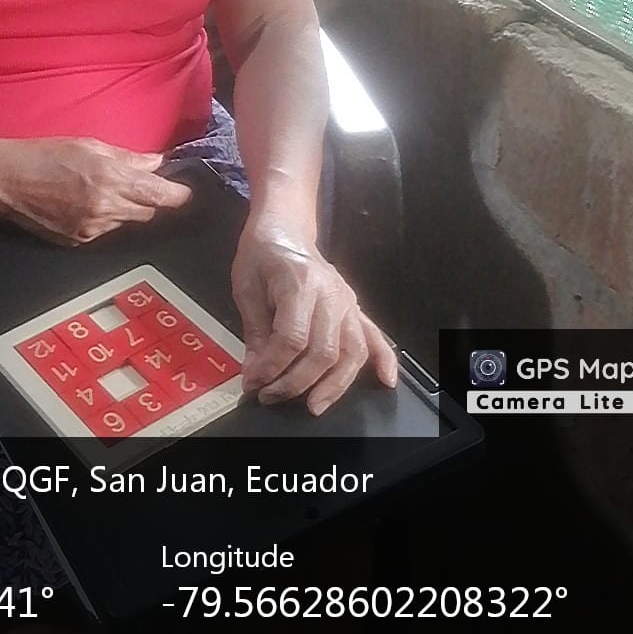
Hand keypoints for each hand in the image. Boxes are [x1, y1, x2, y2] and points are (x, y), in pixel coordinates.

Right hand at [0, 137, 192, 244]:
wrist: (6, 181)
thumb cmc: (45, 154)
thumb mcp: (89, 145)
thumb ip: (127, 157)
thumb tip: (157, 162)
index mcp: (110, 179)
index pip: (160, 195)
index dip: (179, 195)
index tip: (185, 192)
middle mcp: (105, 208)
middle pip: (148, 213)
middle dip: (151, 200)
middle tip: (140, 184)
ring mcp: (92, 229)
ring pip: (127, 222)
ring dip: (125, 209)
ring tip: (103, 190)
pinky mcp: (79, 242)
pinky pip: (105, 231)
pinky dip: (105, 219)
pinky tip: (84, 203)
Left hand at [231, 216, 397, 414]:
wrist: (285, 227)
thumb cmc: (262, 254)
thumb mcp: (246, 287)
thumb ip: (255, 331)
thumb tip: (256, 372)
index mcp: (300, 284)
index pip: (292, 337)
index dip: (272, 367)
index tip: (253, 383)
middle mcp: (331, 294)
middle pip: (323, 350)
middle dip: (296, 382)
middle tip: (269, 397)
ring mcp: (347, 301)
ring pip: (351, 352)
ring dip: (335, 385)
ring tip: (315, 406)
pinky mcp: (354, 307)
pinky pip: (374, 336)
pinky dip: (384, 359)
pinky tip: (386, 381)